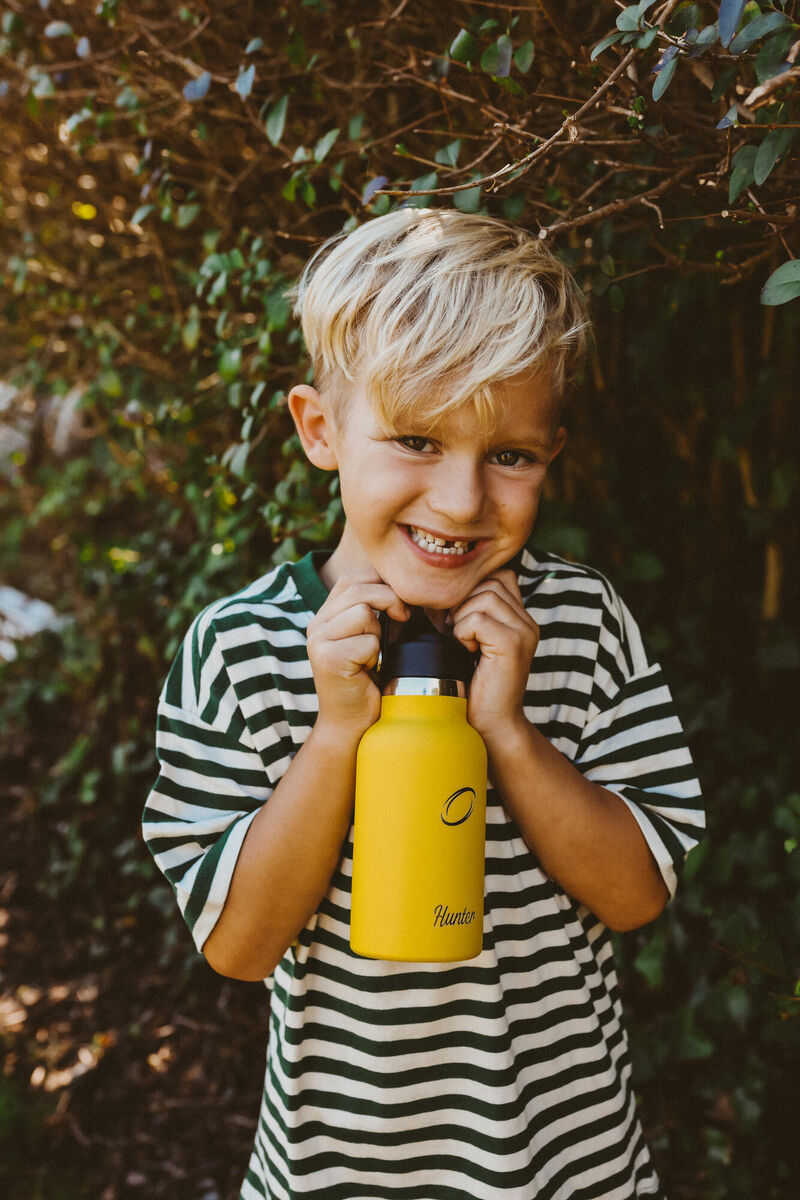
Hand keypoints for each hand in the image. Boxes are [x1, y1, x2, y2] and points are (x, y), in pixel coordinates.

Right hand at [307, 573, 408, 741]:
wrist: (351, 723)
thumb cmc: (367, 681)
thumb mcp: (369, 638)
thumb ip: (373, 611)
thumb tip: (401, 583)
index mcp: (325, 616)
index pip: (353, 578)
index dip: (381, 583)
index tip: (400, 603)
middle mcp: (316, 625)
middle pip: (359, 589)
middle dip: (390, 599)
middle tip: (404, 617)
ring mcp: (318, 641)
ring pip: (363, 612)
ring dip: (378, 632)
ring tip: (373, 653)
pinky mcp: (327, 658)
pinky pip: (367, 641)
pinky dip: (375, 655)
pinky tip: (367, 670)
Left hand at [447, 569, 538, 743]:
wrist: (490, 724)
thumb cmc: (473, 685)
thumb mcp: (471, 642)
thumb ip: (468, 613)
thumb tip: (436, 588)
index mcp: (521, 619)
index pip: (499, 576)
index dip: (472, 588)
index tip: (455, 616)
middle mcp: (528, 622)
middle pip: (490, 581)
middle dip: (463, 601)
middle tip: (453, 630)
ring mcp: (524, 632)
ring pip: (484, 596)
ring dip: (462, 617)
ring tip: (462, 641)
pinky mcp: (512, 645)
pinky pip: (477, 618)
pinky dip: (462, 631)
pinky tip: (466, 650)